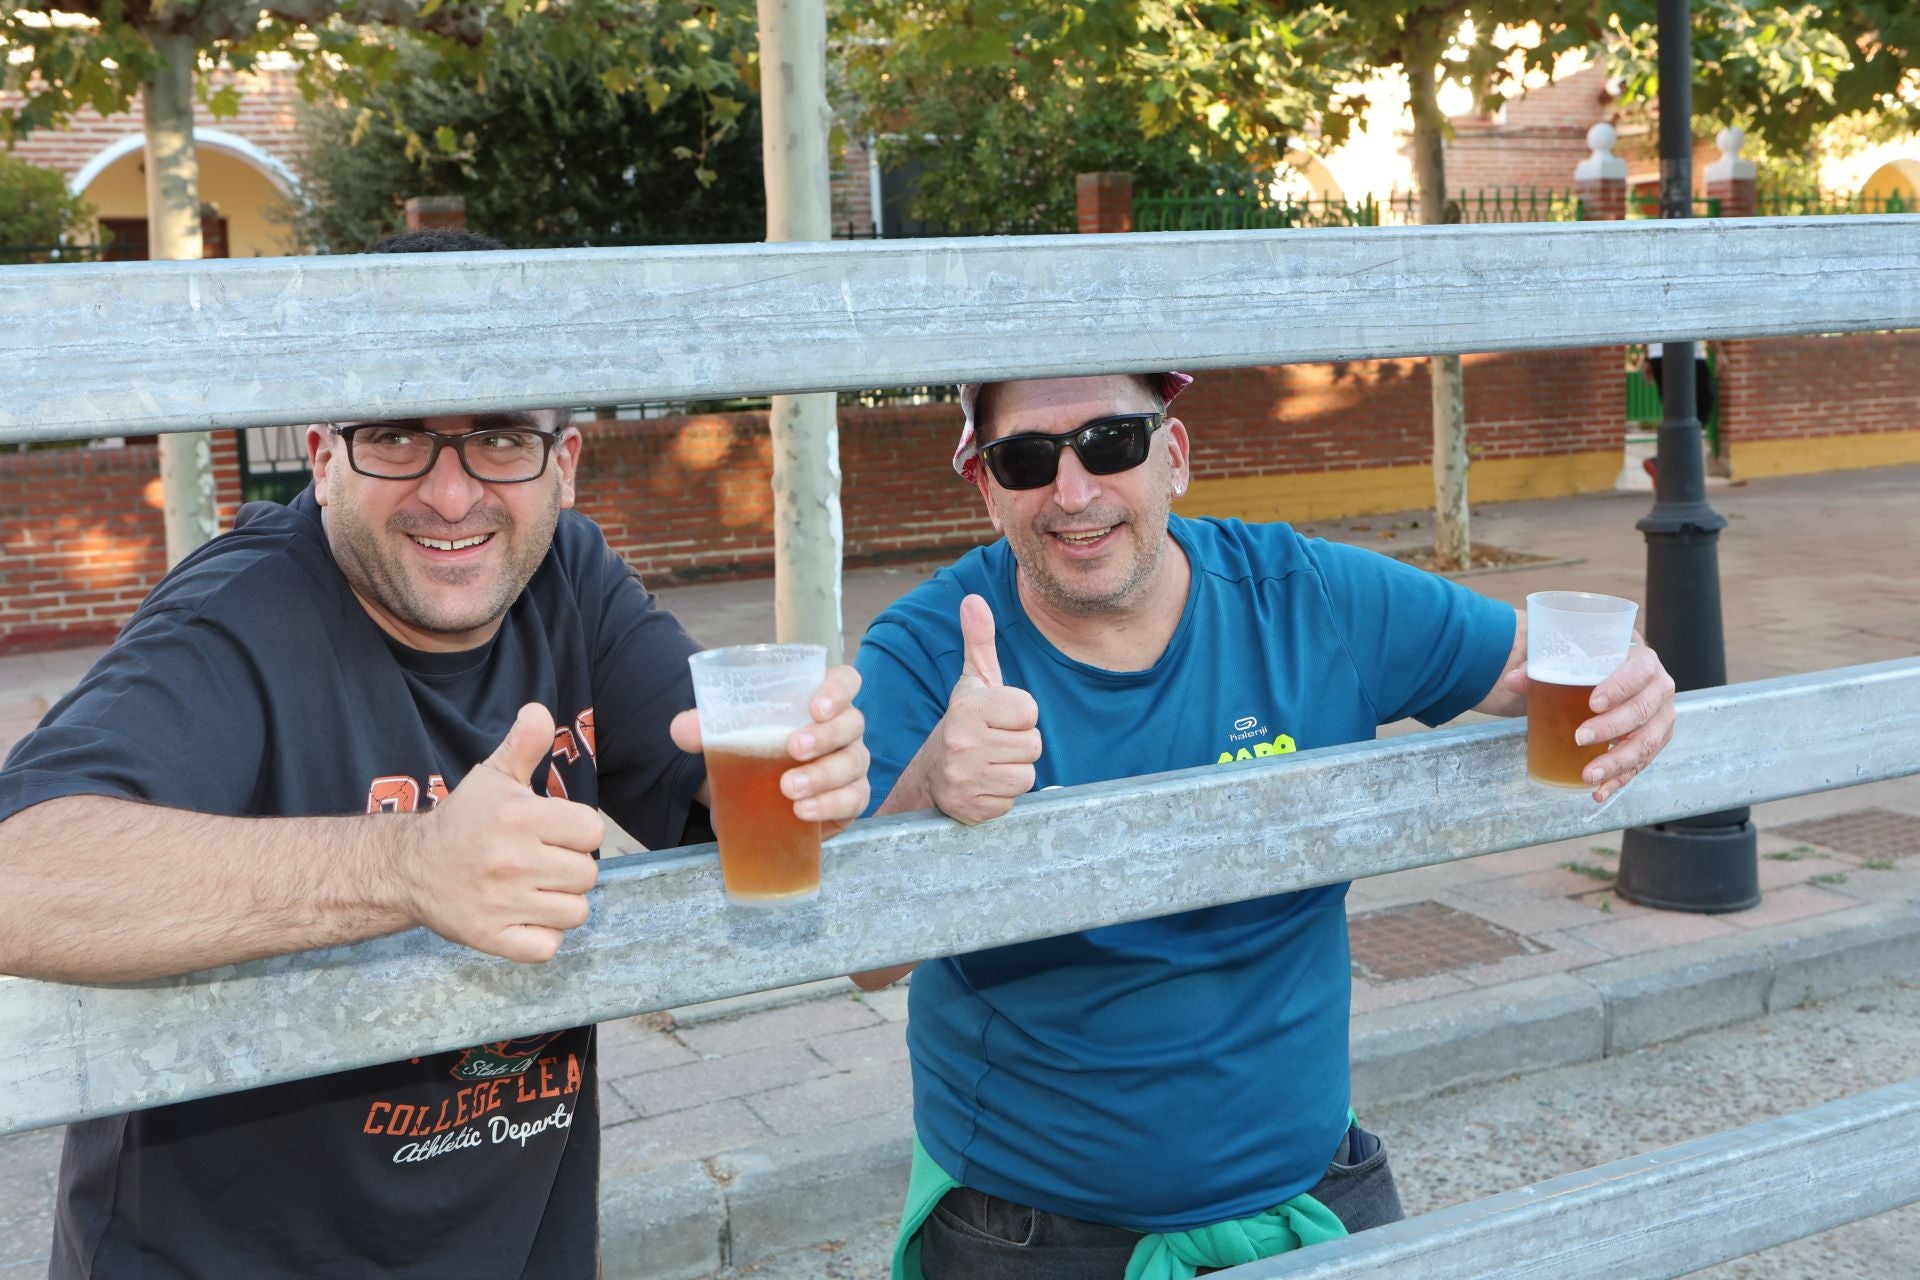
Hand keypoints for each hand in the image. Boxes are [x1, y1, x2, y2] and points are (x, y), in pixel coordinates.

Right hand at [410, 703, 603, 962]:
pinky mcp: (491, 938)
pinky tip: (526, 918)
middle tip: (543, 862)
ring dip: (561, 903)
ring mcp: (501, 904)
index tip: (556, 832)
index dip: (578, 831)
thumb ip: (523, 745)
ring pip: (575, 913)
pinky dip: (544, 937)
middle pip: (588, 874)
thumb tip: (540, 711)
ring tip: (535, 889)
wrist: (410, 868)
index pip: (592, 830)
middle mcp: (512, 861)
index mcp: (518, 817)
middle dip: (571, 867)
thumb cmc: (464, 820)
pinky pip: (548, 947)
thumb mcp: (492, 777)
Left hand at [670, 664, 870, 838]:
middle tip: (793, 748)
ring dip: (823, 775)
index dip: (838, 690)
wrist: (759, 796)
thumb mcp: (730, 735)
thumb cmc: (756, 750)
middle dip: (825, 735)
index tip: (815, 707)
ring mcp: (851, 763)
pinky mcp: (851, 797)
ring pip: (853, 763)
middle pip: (853, 723)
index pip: (846, 681)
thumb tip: (681, 728)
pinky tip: (803, 811)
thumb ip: (705, 728)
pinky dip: (830, 804)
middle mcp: (843, 729)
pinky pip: (854, 799)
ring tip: (788, 789)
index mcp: (820, 700)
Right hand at [921, 594, 1041, 823]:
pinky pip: (1013, 800)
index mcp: (969, 708)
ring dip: (1014, 771)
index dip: (1021, 715)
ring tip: (991, 762)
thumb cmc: (965, 722)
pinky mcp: (972, 808)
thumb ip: (978, 641)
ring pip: (1027, 775)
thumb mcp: (973, 681)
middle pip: (1033, 745)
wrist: (931, 775)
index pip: (1030, 711)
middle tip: (995, 742)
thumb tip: (974, 599)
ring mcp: (966, 778)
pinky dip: (1003, 794)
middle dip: (1020, 745)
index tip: (999, 717)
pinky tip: (985, 783)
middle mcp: (964, 743)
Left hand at [1500, 636, 1676, 802]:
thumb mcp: (1569, 657)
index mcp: (1642, 660)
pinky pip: (1642, 763)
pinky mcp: (1655, 740)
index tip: (1593, 703)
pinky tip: (1599, 791)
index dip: (1620, 687)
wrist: (1612, 673)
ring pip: (1646, 742)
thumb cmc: (1592, 662)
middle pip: (1642, 710)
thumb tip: (1512, 680)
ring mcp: (1660, 717)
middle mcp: (1659, 688)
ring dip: (1617, 762)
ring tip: (1588, 774)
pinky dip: (1620, 779)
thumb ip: (1541, 665)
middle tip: (1579, 737)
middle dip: (1612, 727)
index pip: (1639, 671)